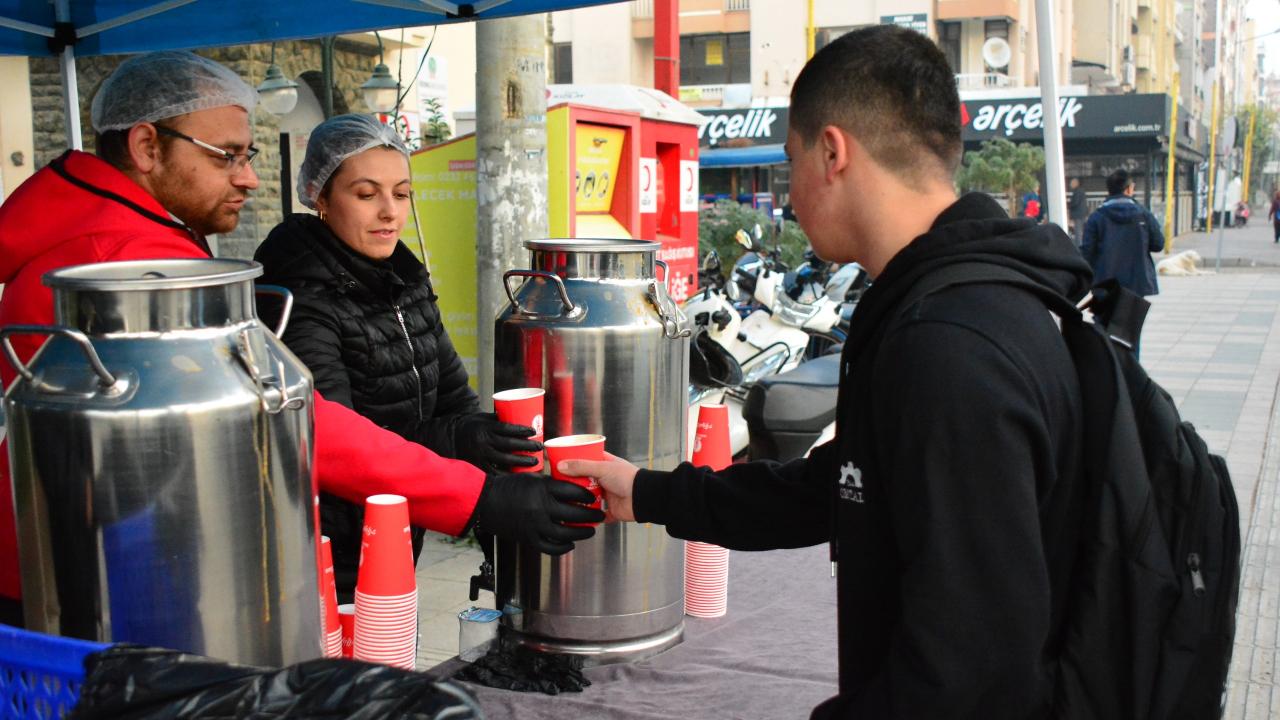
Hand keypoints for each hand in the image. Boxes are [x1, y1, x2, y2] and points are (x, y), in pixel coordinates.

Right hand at [453, 412, 542, 472]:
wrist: (450, 438)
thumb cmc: (471, 425)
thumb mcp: (482, 418)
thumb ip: (499, 419)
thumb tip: (520, 416)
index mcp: (485, 427)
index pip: (507, 428)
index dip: (521, 430)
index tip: (533, 431)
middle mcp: (483, 441)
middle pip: (509, 445)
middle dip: (527, 447)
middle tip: (539, 447)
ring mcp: (480, 455)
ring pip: (504, 460)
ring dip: (521, 462)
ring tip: (534, 462)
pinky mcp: (478, 466)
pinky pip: (495, 472)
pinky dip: (508, 474)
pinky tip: (519, 475)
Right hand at [473, 474, 604, 554]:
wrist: (484, 503)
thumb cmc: (507, 486)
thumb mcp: (530, 477)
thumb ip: (550, 482)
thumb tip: (570, 481)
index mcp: (542, 489)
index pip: (573, 492)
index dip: (587, 496)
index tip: (593, 497)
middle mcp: (541, 507)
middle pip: (574, 514)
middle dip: (591, 516)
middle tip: (599, 515)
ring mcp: (535, 525)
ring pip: (566, 533)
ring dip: (582, 533)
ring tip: (591, 531)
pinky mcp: (529, 538)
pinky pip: (551, 547)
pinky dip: (563, 547)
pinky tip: (570, 543)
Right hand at [558, 452, 638, 521]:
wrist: (643, 497)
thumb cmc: (628, 478)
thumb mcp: (602, 468)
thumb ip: (581, 466)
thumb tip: (561, 466)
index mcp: (605, 464)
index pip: (587, 459)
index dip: (574, 460)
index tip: (561, 463)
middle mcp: (606, 478)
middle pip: (585, 480)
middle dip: (574, 483)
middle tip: (559, 485)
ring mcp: (608, 494)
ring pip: (589, 498)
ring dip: (580, 501)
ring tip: (566, 502)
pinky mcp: (610, 509)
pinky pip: (597, 515)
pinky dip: (590, 517)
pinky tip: (580, 518)